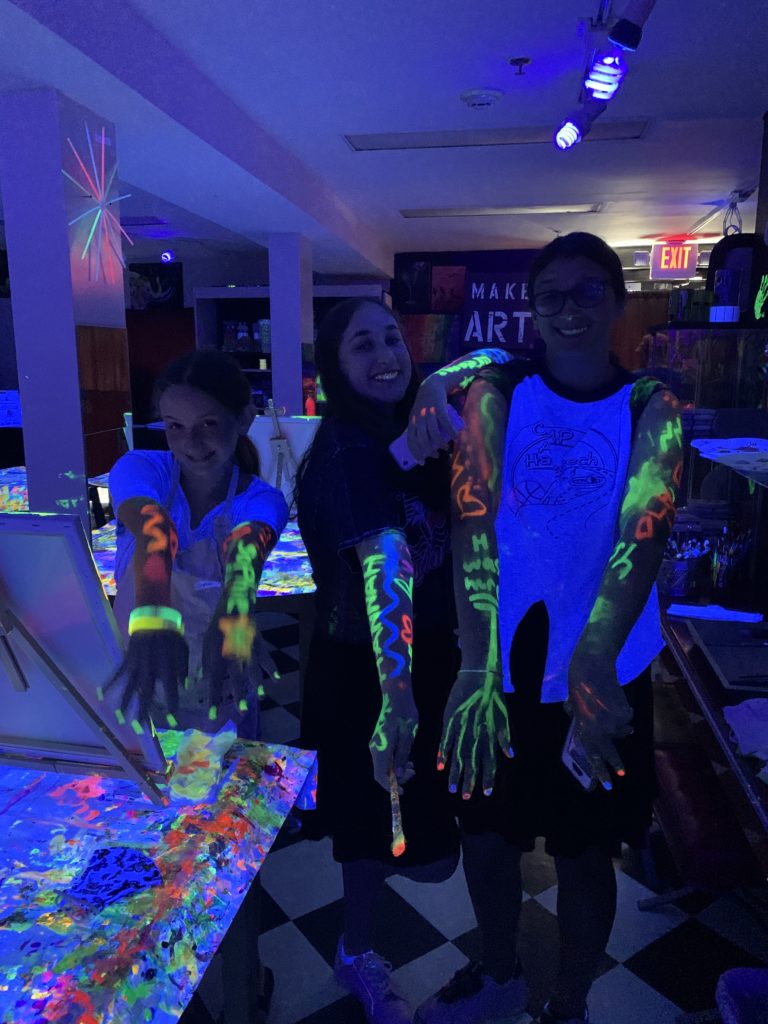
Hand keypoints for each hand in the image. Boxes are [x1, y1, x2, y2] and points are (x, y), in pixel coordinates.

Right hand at [105, 630, 187, 726]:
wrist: (154, 619)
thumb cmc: (172, 636)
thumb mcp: (183, 651)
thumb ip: (183, 670)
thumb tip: (184, 687)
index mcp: (167, 669)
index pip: (170, 692)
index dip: (172, 707)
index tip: (173, 721)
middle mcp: (150, 671)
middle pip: (146, 696)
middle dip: (143, 713)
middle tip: (141, 729)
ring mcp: (136, 666)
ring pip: (129, 689)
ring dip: (125, 705)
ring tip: (121, 720)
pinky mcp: (127, 661)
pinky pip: (117, 675)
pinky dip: (108, 685)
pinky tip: (101, 695)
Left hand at [202, 611, 271, 718]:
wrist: (232, 606)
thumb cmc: (217, 628)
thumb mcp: (206, 645)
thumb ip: (205, 663)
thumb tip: (201, 680)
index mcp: (217, 656)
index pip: (214, 682)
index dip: (213, 700)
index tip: (212, 716)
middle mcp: (232, 654)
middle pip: (235, 678)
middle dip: (239, 695)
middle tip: (242, 711)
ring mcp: (246, 648)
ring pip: (252, 669)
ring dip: (257, 684)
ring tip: (261, 696)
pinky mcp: (258, 642)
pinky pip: (266, 657)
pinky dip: (271, 667)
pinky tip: (277, 678)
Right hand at [369, 688, 418, 792]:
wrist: (397, 698)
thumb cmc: (405, 716)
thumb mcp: (407, 737)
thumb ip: (402, 756)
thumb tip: (398, 775)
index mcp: (380, 748)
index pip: (381, 775)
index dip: (390, 786)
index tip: (402, 792)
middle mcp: (375, 748)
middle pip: (382, 772)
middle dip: (397, 778)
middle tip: (413, 773)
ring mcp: (376, 745)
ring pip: (384, 766)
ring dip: (397, 770)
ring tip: (412, 768)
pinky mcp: (380, 742)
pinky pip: (386, 759)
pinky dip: (395, 763)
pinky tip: (407, 760)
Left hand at [406, 376, 461, 462]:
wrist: (432, 385)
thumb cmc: (425, 404)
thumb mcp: (416, 415)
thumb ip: (416, 428)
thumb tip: (420, 445)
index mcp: (412, 422)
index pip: (411, 441)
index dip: (416, 453)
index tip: (422, 462)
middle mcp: (419, 418)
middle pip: (422, 440)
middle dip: (429, 451)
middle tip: (436, 456)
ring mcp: (429, 414)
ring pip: (433, 434)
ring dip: (440, 444)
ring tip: (445, 448)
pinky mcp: (440, 409)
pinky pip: (445, 424)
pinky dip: (451, 432)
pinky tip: (455, 438)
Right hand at [439, 668, 512, 798]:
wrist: (479, 675)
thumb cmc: (493, 695)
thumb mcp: (504, 716)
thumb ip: (505, 737)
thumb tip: (510, 755)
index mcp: (491, 734)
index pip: (490, 761)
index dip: (488, 777)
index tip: (486, 793)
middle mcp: (477, 734)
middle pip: (473, 762)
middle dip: (469, 780)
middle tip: (465, 797)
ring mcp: (463, 728)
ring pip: (459, 755)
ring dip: (455, 772)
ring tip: (452, 787)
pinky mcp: (451, 720)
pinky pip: (446, 740)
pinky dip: (443, 753)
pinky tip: (440, 765)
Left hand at [565, 657, 633, 789]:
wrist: (592, 668)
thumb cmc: (579, 684)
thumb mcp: (574, 705)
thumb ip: (580, 719)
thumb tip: (586, 728)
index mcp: (583, 728)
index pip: (592, 754)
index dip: (600, 770)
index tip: (607, 785)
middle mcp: (598, 729)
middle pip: (609, 752)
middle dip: (615, 762)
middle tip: (622, 772)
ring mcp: (611, 722)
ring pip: (622, 730)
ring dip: (621, 725)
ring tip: (613, 710)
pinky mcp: (623, 713)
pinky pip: (628, 716)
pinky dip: (624, 710)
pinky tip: (617, 699)